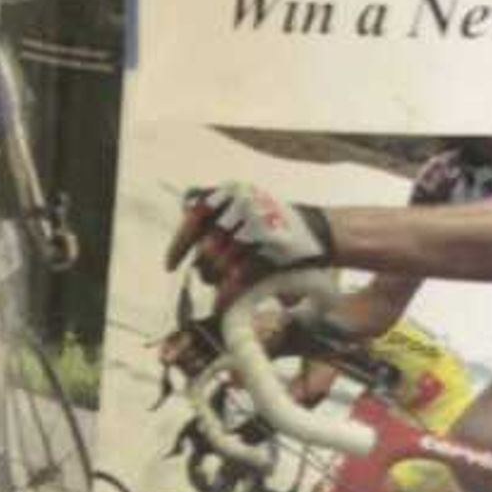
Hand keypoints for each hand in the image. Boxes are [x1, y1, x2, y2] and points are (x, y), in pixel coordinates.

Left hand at [166, 181, 332, 296]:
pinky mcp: (270, 244)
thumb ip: (215, 216)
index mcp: (232, 190)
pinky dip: (230, 291)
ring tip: (223, 287)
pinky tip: (226, 300)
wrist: (321, 231)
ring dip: (219, 279)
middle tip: (210, 276)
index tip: (170, 266)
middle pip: (207, 247)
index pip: (195, 217)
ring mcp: (256, 222)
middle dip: (206, 268)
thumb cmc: (274, 224)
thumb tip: (184, 234)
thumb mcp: (245, 206)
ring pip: (221, 262)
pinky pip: (239, 274)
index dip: (179, 245)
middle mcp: (242, 202)